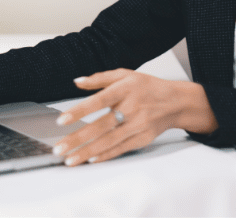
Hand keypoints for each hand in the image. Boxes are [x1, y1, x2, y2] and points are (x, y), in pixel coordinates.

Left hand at [53, 69, 217, 166]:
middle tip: (58, 148)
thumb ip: (100, 78)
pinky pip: (121, 149)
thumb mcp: (126, 75)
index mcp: (126, 88)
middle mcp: (132, 107)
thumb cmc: (148, 87)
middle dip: (77, 138)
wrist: (176, 101)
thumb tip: (77, 82)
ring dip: (87, 152)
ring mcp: (138, 125)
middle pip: (101, 125)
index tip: (61, 120)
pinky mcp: (143, 138)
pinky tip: (91, 159)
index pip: (99, 100)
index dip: (79, 110)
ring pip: (109, 141)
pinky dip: (105, 155)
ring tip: (69, 159)